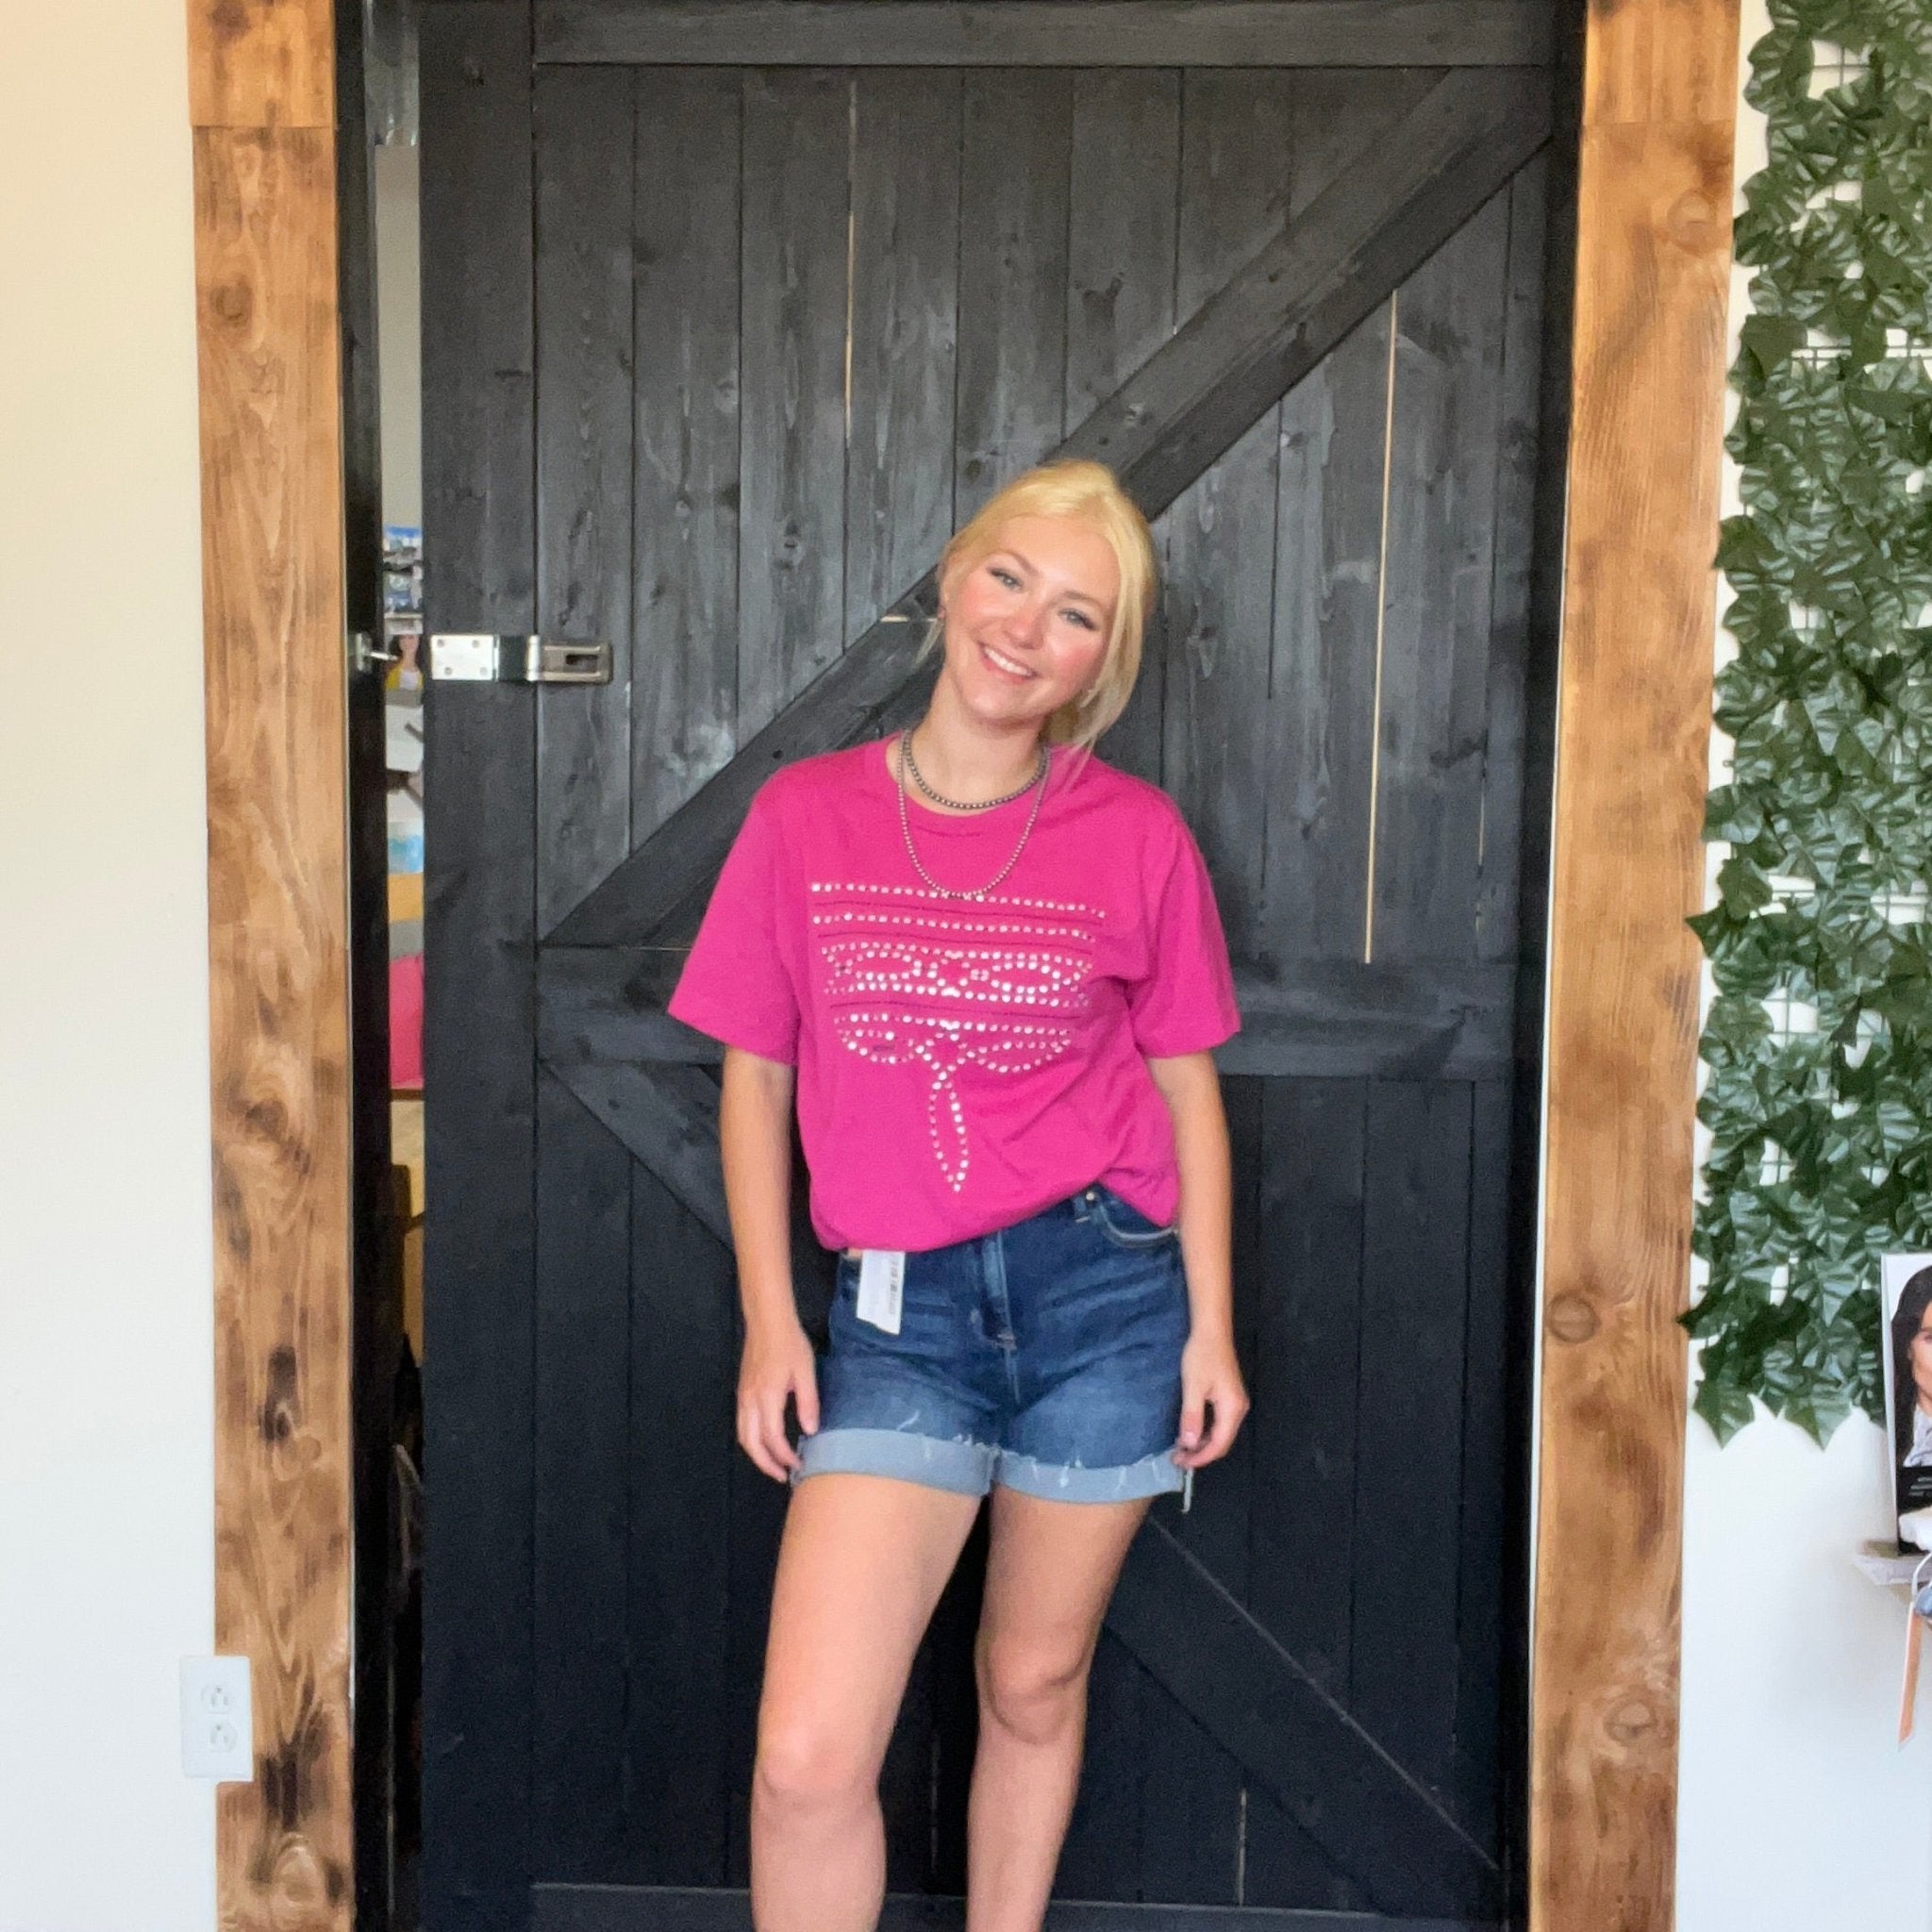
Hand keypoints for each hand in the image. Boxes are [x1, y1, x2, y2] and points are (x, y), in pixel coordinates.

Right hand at [737, 1319, 819, 1481]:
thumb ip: (808, 1402)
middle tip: (783, 1475)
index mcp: (766, 1397)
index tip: (799, 1465)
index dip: (784, 1456)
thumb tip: (811, 1431)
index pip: (772, 1438)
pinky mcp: (742, 1391)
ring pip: (743, 1435)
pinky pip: (742, 1424)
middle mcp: (749, 1401)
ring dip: (757, 1454)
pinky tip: (766, 1441)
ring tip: (774, 1464)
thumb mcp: (805, 1372)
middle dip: (766, 1464)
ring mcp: (743, 1396)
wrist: (767, 1321)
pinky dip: (752, 1440)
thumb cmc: (789, 1343)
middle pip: (751, 1443)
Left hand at [1175, 1331, 1247, 1470]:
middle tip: (1178, 1458)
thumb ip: (1192, 1417)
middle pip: (1222, 1442)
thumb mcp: (1193, 1387)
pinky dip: (1205, 1431)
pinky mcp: (1229, 1397)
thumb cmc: (1201, 1356)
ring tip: (1181, 1447)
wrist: (1212, 1331)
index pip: (1219, 1444)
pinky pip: (1219, 1423)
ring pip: (1220, 1433)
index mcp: (1232, 1409)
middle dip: (1200, 1453)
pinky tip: (1190, 1430)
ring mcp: (1235, 1403)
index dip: (1200, 1457)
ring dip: (1202, 1443)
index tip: (1180, 1462)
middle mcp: (1238, 1409)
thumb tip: (1189, 1444)